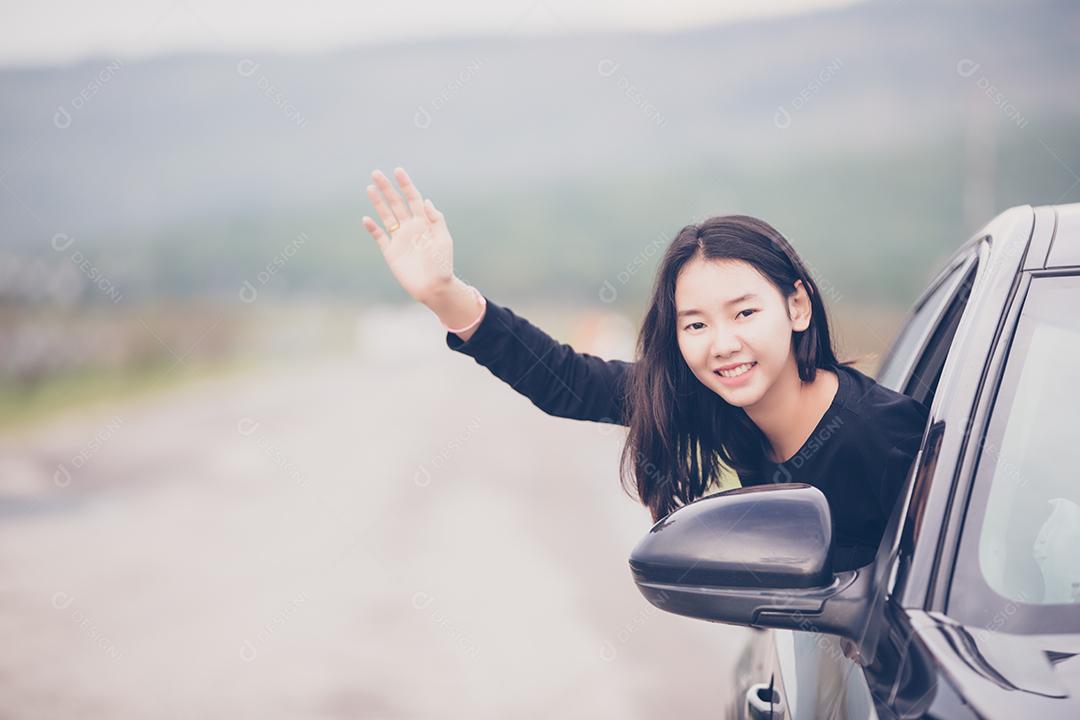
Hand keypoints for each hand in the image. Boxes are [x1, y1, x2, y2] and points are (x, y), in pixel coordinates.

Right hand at [362, 167, 454, 304]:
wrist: (434, 288)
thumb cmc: (443, 265)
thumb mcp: (444, 240)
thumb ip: (436, 220)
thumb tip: (426, 201)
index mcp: (425, 223)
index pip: (414, 199)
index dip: (406, 184)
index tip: (398, 171)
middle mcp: (411, 228)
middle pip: (397, 203)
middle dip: (387, 188)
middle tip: (376, 173)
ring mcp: (400, 239)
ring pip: (386, 216)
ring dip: (378, 202)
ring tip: (369, 187)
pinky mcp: (391, 252)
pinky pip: (380, 237)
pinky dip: (372, 228)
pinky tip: (366, 218)